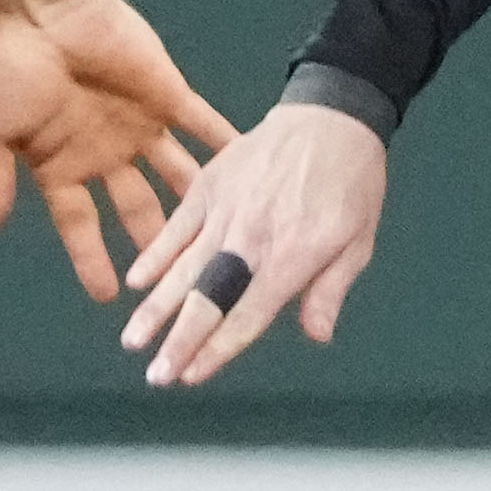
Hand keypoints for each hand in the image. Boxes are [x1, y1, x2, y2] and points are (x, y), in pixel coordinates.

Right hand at [0, 0, 230, 303]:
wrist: (43, 5)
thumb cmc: (11, 66)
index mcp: (61, 164)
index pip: (81, 224)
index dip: (92, 260)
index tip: (108, 300)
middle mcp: (104, 152)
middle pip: (138, 210)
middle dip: (157, 248)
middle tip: (183, 286)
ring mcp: (139, 125)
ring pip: (176, 177)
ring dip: (199, 206)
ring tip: (229, 240)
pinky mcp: (167, 95)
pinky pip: (203, 125)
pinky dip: (226, 145)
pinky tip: (253, 170)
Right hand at [116, 97, 391, 388]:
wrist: (331, 113)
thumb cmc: (352, 183)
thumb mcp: (358, 240)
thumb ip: (330, 289)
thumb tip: (316, 335)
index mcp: (292, 254)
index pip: (247, 314)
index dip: (218, 350)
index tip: (191, 376)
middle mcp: (251, 237)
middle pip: (208, 298)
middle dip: (180, 340)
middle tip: (157, 376)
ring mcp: (225, 209)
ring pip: (183, 267)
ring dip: (156, 307)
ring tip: (133, 341)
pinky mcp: (208, 185)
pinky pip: (176, 227)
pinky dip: (154, 255)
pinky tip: (135, 283)